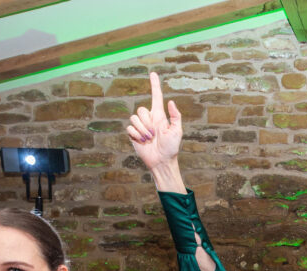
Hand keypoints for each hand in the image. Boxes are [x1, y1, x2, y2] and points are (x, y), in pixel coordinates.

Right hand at [126, 72, 184, 190]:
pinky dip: (136, 135)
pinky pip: (129, 128)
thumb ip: (175, 117)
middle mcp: (149, 118)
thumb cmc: (171, 147)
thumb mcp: (177, 131)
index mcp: (159, 116)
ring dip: (142, 130)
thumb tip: (171, 102)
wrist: (161, 161)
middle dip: (147, 122)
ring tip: (149, 139)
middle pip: (141, 110)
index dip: (155, 85)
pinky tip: (142, 142)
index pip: (156, 97)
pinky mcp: (133, 134)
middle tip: (154, 134)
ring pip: (135, 118)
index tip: (153, 74)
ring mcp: (140, 126)